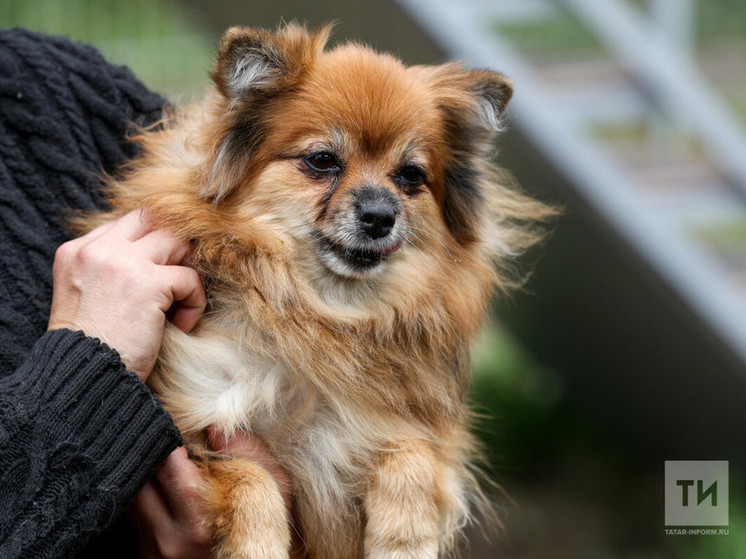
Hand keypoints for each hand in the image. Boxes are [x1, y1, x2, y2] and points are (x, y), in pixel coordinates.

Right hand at [47, 210, 205, 379]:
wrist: (86, 379)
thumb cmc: (94, 348)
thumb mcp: (89, 297)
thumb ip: (112, 270)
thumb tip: (160, 256)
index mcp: (77, 251)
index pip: (130, 223)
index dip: (155, 246)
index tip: (161, 278)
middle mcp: (97, 249)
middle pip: (156, 222)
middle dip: (176, 251)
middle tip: (178, 285)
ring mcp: (122, 262)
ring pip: (177, 242)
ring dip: (188, 273)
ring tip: (180, 304)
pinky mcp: (147, 283)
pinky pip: (190, 277)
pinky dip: (194, 302)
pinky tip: (181, 325)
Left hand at [131, 430, 292, 558]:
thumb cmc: (266, 524)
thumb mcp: (271, 487)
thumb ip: (247, 454)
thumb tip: (215, 427)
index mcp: (198, 523)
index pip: (169, 471)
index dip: (168, 439)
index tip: (170, 416)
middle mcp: (169, 540)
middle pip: (142, 481)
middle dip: (150, 450)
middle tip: (158, 424)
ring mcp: (153, 550)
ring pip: (133, 496)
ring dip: (142, 469)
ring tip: (158, 446)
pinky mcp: (144, 554)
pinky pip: (133, 514)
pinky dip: (142, 489)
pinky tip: (157, 474)